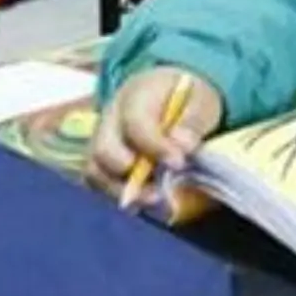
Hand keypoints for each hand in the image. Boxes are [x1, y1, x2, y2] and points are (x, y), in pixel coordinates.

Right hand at [87, 67, 225, 192]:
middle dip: (131, 175)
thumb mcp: (201, 101)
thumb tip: (182, 144)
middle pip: (103, 150)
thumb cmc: (186, 98)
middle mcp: (110, 117)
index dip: (155, 147)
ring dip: (121, 191)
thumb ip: (193, 121)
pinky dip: (116, 196)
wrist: (170, 95)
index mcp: (135, 95)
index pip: (135, 123)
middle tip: (161, 190)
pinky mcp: (100, 160)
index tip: (179, 163)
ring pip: (94, 171)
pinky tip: (142, 201)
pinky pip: (97, 182)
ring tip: (152, 200)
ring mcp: (100, 139)